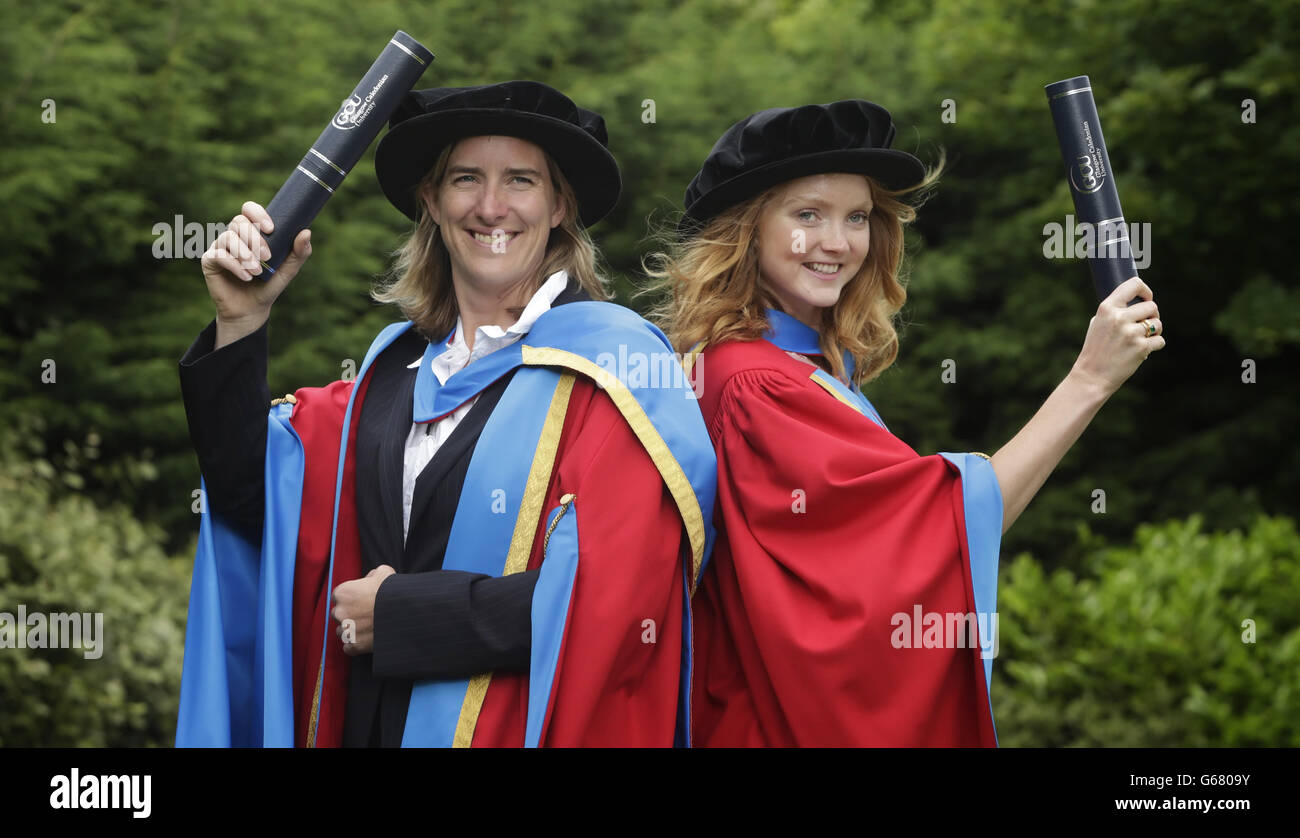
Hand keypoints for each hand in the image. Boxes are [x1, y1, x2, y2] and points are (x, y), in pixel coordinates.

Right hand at [200, 200, 312, 342]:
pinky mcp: (210, 261)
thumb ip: (299, 252)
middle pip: (238, 222)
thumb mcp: (288, 270)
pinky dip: (235, 265)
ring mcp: (220, 247)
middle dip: (254, 238)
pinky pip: (219, 255)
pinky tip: (246, 276)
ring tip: (257, 271)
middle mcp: (234, 235)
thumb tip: (306, 232)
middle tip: (267, 256)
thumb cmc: (269, 285)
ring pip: (227, 237)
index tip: (271, 229)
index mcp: (251, 232)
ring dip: (245, 253)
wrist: (252, 309)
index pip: (249, 209)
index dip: (258, 214)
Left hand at [331, 565, 396, 654]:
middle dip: (349, 615)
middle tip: (365, 614)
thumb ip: (371, 575)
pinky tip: (366, 639)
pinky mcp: (355, 645)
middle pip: (338, 615)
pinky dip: (355, 645)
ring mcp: (346, 630)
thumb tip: (371, 578)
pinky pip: (348, 648)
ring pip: (342, 632)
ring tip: (368, 627)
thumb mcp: (383, 572)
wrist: (404, 611)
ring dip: (352, 630)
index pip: (338, 597)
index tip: (360, 601)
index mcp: (343, 593)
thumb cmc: (392, 591)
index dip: (350, 599)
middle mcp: (339, 612)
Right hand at [1068, 276, 1165, 396]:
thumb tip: (1136, 300)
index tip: (1147, 298)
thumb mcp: (1097, 324)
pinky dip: (1154, 345)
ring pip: (1157, 323)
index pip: (1134, 285)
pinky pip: (1159, 340)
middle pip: (1151, 306)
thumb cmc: (1095, 349)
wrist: (1091, 376)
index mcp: (1107, 308)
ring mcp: (1131, 333)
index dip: (1145, 291)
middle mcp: (1119, 318)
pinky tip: (1143, 350)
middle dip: (1151, 315)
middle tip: (1144, 325)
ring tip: (1142, 339)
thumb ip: (1115, 311)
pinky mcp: (1141, 348)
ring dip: (1154, 331)